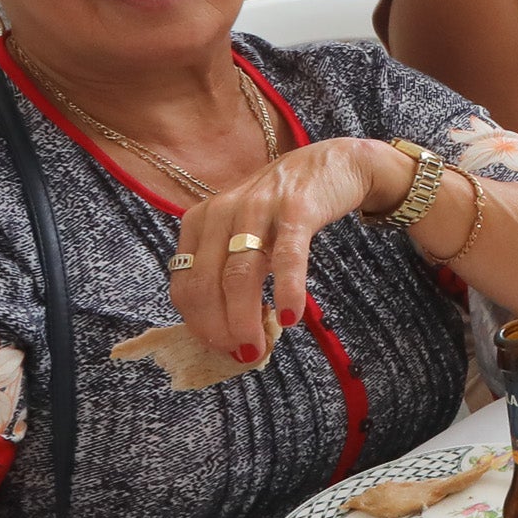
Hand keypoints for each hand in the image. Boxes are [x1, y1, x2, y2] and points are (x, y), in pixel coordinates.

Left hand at [168, 136, 401, 370]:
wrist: (332, 163)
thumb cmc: (283, 206)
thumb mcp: (242, 231)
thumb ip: (228, 270)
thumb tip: (228, 332)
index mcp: (200, 221)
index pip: (184, 285)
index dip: (199, 325)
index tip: (221, 349)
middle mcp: (221, 212)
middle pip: (205, 285)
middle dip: (219, 329)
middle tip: (242, 354)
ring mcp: (257, 209)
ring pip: (238, 277)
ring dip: (245, 320)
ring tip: (259, 348)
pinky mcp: (296, 210)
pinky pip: (285, 258)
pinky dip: (286, 291)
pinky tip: (291, 317)